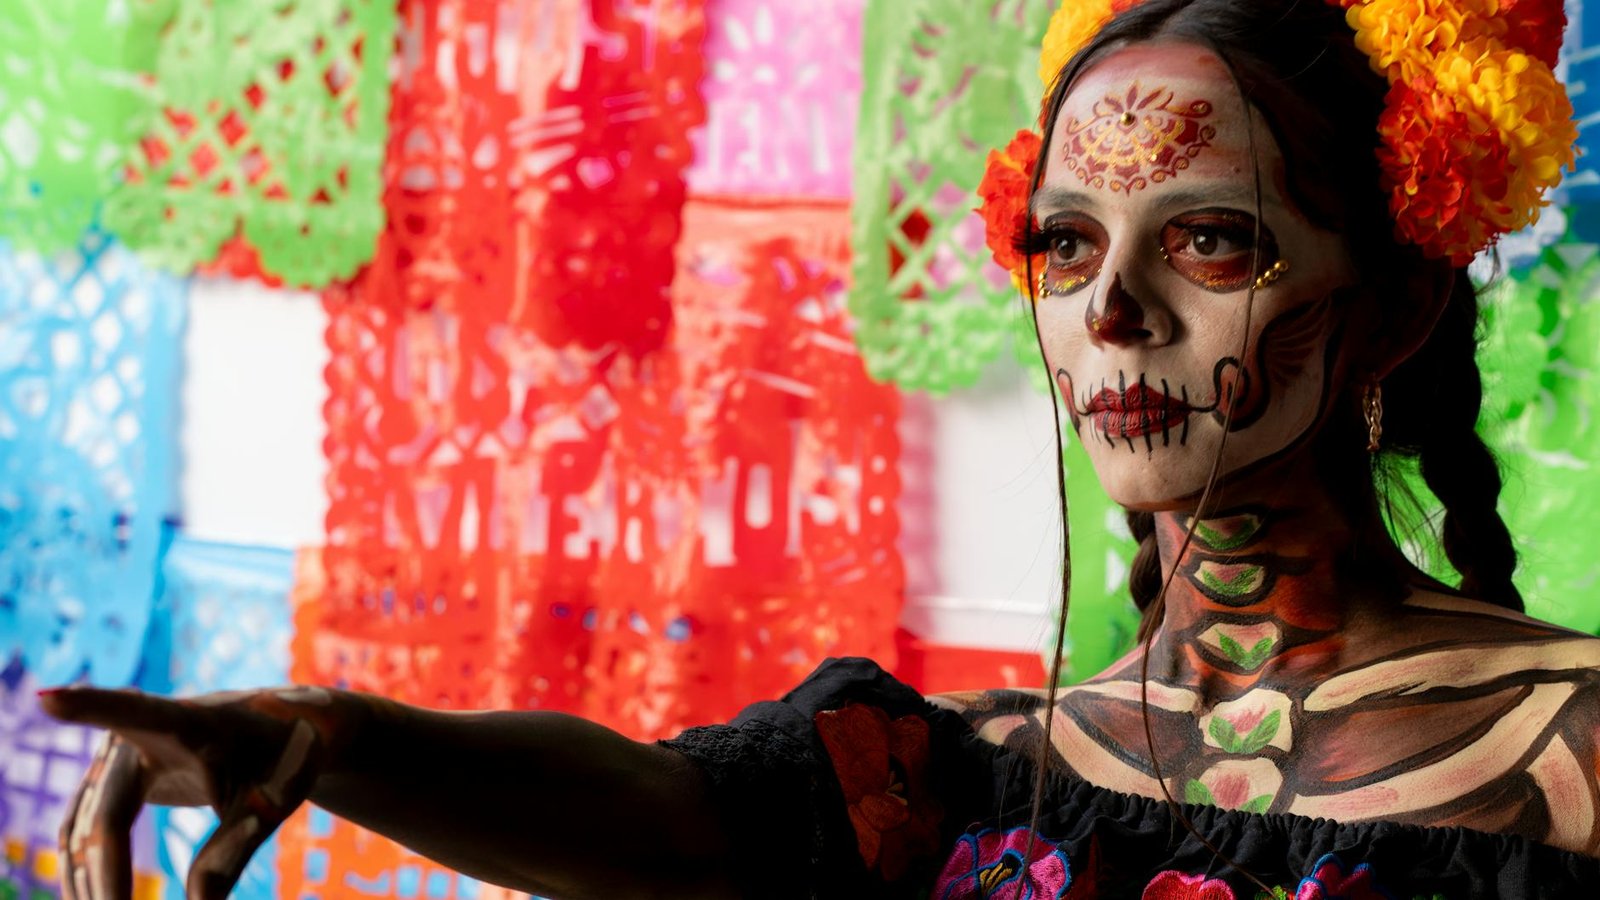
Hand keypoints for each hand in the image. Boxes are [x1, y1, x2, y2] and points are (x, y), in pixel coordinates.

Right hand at [40, 685, 347, 899]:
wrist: (280, 733)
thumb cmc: (281, 757)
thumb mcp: (269, 800)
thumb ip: (232, 850)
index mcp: (187, 720)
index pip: (132, 712)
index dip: (89, 706)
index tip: (48, 701)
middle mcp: (139, 734)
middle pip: (106, 816)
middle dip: (107, 873)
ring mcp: (119, 757)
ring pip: (87, 830)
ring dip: (89, 878)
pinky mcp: (115, 780)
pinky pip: (89, 830)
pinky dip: (90, 867)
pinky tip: (95, 897)